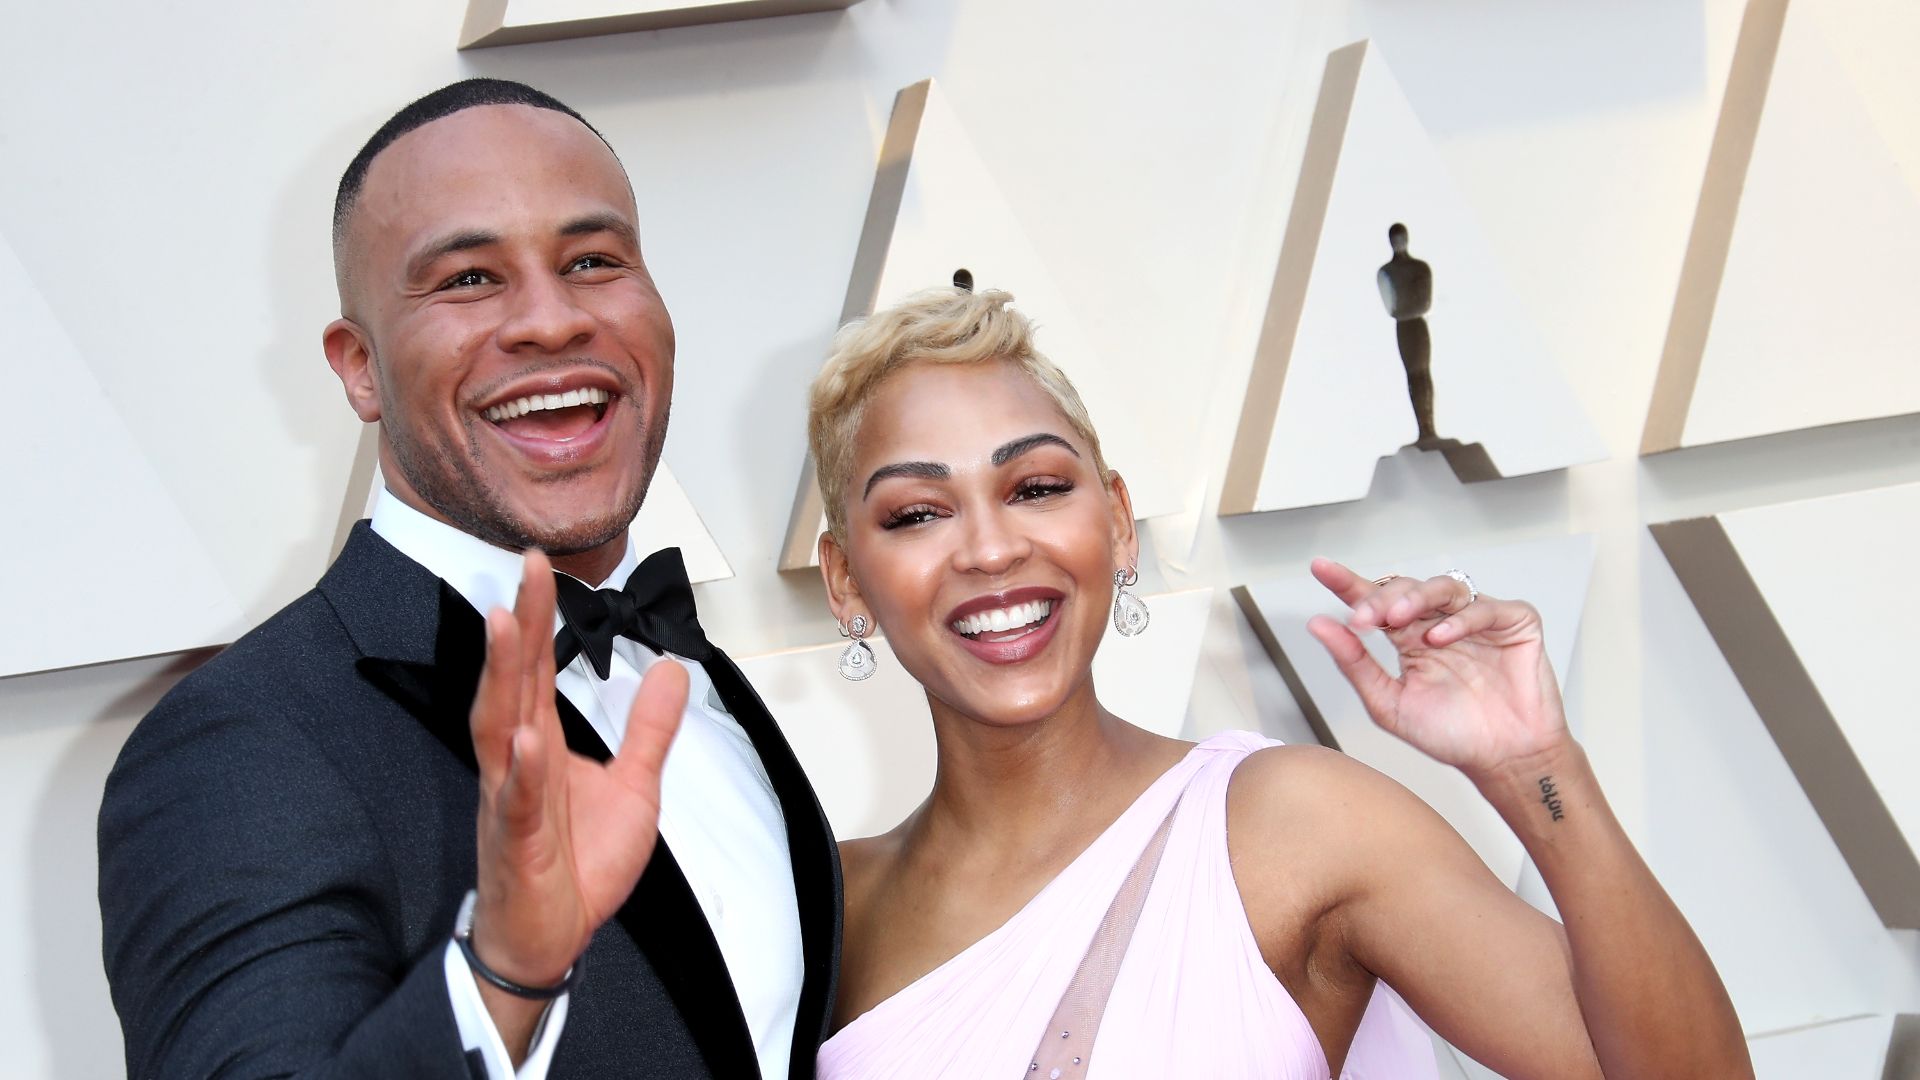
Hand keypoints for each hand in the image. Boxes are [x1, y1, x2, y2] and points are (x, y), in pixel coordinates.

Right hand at [469, 551, 685, 991]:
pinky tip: (530, 736)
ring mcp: (512, 800)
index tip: (540, 566)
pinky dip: (526, 770)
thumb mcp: (634, 786)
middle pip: (514, 680)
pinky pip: (520, 802)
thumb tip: (673, 671)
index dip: (538, 617)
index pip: (537, 668)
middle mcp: (517, 762)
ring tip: (507, 624)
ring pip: (499, 727)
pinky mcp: (518, 843)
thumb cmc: (578, 864)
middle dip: (519, 624)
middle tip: (527, 567)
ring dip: (501, 675)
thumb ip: (649, 729)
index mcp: (542, 744)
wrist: (553, 938)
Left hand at [1304, 558, 1568, 781]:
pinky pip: (1487, 607)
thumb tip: (1319, 626)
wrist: (1503, 761)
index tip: (1320, 568)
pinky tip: (1440, 636)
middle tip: (1363, 617)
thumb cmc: (1451, 735)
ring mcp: (1477, 622)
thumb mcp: (1389, 703)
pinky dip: (1462, 618)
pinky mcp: (1514, 624)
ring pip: (1444, 587)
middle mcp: (1439, 624)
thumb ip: (1354, 663)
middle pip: (1406, 590)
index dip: (1347, 583)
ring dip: (1416, 598)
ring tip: (1397, 617)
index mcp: (1408, 639)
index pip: (1374, 603)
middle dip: (1380, 598)